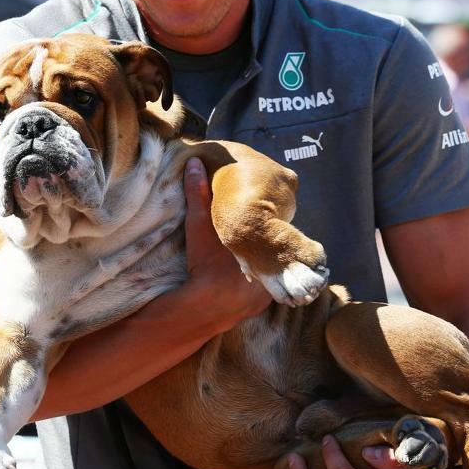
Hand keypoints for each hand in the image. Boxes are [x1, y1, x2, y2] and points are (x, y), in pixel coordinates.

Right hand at [183, 157, 270, 329]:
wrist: (204, 306)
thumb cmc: (206, 263)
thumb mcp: (199, 226)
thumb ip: (198, 195)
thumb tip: (194, 163)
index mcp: (263, 244)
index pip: (274, 228)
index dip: (266, 222)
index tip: (258, 218)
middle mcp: (272, 266)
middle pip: (272, 249)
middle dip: (263, 244)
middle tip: (252, 238)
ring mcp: (268, 289)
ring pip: (269, 271)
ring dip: (260, 266)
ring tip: (244, 261)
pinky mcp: (260, 306)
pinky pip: (262, 290)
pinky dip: (254, 286)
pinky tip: (240, 281)